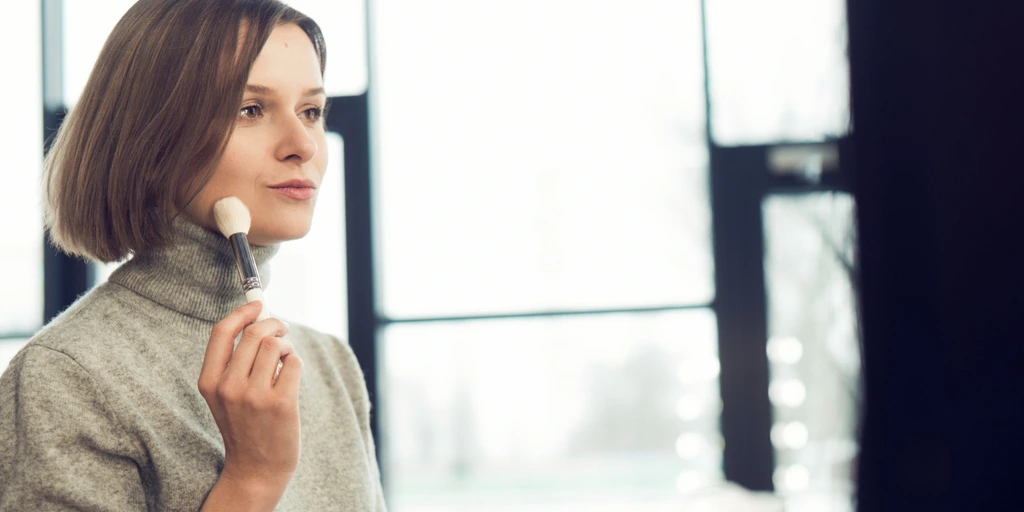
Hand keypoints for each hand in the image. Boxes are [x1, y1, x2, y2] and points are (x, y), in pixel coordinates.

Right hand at [198, 301, 302, 494]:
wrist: (256, 467)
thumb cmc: (246, 423)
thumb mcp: (226, 394)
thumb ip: (235, 361)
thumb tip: (258, 318)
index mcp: (209, 382)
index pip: (221, 332)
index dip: (242, 312)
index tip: (257, 303)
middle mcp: (228, 387)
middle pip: (254, 333)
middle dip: (274, 324)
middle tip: (282, 330)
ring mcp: (254, 396)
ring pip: (275, 345)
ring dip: (286, 346)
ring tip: (284, 360)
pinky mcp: (280, 403)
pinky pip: (293, 362)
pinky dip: (295, 363)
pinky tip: (290, 379)